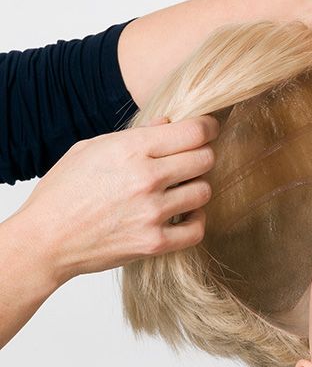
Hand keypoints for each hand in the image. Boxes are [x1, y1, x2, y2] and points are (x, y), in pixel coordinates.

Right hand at [13, 114, 220, 285]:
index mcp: (130, 149)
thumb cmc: (63, 191)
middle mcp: (146, 178)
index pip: (193, 131)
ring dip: (197, 189)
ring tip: (182, 190)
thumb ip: (135, 136)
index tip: (209, 131)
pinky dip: (196, 221)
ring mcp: (152, 212)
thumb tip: (167, 123)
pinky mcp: (154, 243)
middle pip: (204, 159)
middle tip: (194, 162)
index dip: (207, 128)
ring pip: (203, 192)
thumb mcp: (91, 149)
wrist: (46, 238)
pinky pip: (197, 229)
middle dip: (203, 157)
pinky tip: (184, 216)